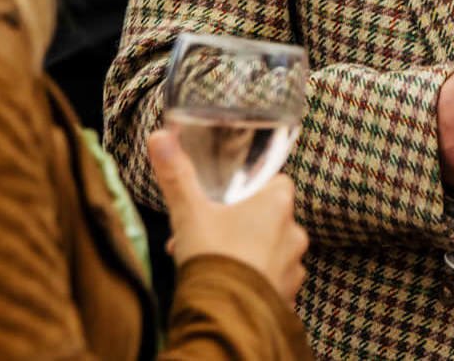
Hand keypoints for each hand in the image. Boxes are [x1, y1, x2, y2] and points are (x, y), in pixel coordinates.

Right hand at [148, 129, 308, 303]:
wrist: (224, 316)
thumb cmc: (212, 257)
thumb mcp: (188, 212)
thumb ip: (175, 174)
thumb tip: (158, 137)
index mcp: (278, 203)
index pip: (275, 182)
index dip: (251, 189)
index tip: (228, 198)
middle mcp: (295, 232)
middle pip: (269, 219)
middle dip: (238, 225)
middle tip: (207, 234)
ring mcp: (294, 267)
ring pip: (269, 252)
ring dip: (245, 254)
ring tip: (210, 263)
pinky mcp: (288, 295)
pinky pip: (271, 281)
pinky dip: (252, 280)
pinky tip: (226, 285)